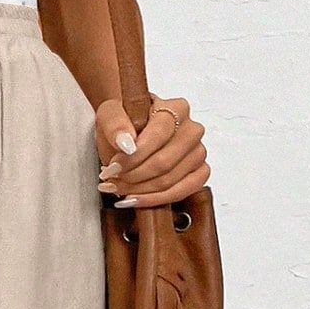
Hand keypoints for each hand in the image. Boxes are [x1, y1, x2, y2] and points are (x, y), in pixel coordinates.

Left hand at [94, 94, 207, 209]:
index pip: (158, 135)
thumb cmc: (125, 121)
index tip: (112, 167)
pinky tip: (134, 199)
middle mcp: (192, 130)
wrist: (130, 130)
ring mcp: (198, 152)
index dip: (133, 157)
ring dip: (139, 190)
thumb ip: (115, 124)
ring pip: (170, 180)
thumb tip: (126, 143)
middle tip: (112, 180)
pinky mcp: (199, 173)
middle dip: (133, 177)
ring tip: (118, 188)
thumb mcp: (110, 114)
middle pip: (164, 162)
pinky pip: (182, 192)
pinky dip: (155, 200)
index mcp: (176, 108)